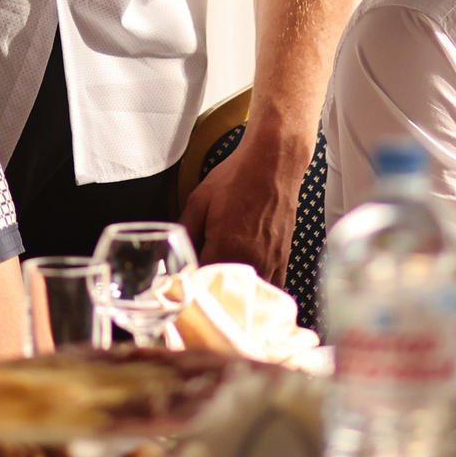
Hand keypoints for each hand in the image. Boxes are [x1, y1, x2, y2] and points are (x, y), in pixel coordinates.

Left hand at [182, 126, 310, 277]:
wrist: (273, 162)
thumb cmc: (238, 177)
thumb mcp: (199, 200)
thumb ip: (184, 232)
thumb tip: (172, 254)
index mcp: (225, 247)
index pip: (202, 283)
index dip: (190, 285)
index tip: (184, 283)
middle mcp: (250, 260)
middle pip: (226, 292)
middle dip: (211, 291)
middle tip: (200, 283)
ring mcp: (270, 262)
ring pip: (248, 293)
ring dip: (234, 292)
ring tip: (222, 282)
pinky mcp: (283, 259)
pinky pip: (270, 287)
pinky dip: (256, 289)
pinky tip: (246, 281)